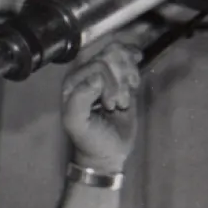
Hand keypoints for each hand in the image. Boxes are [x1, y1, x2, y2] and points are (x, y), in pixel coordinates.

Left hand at [61, 42, 141, 172]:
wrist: (108, 151)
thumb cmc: (90, 138)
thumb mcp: (78, 123)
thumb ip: (80, 100)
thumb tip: (97, 78)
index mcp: (72, 83)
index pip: (97, 65)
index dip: (109, 83)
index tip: (109, 105)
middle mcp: (86, 75)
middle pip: (111, 56)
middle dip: (120, 80)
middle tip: (117, 103)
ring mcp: (104, 74)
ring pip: (122, 56)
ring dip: (128, 77)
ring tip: (124, 99)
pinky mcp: (120, 79)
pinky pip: (130, 61)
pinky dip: (135, 72)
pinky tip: (133, 86)